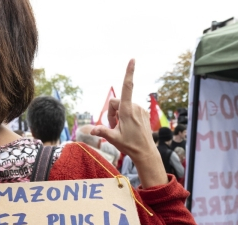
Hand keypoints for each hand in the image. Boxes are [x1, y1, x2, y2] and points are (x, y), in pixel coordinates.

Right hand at [91, 60, 167, 186]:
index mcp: (127, 111)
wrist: (146, 152)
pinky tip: (127, 127)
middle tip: (113, 126)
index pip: (127, 87)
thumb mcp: (114, 139)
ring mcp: (140, 110)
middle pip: (116, 102)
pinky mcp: (142, 113)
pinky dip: (125, 116)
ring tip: (121, 129)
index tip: (132, 59)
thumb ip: (102, 132)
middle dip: (112, 112)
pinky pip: (129, 109)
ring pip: (122, 106)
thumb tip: (91, 130)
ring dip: (118, 115)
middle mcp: (135, 107)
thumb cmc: (130, 145)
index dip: (129, 73)